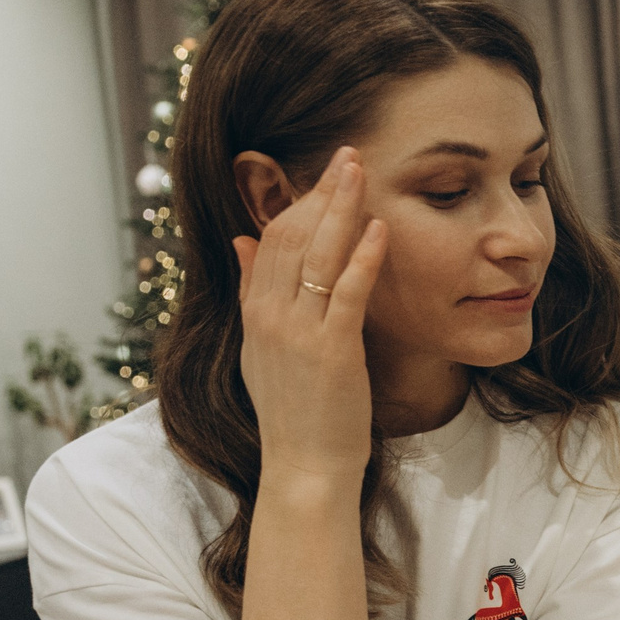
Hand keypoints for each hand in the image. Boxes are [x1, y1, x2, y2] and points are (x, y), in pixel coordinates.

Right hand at [234, 147, 388, 485]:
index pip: (272, 240)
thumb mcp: (260, 347)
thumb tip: (241, 240)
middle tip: (347, 154)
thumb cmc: (294, 412)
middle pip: (292, 236)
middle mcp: (269, 315)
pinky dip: (361, 257)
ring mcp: (297, 331)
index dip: (298, 201)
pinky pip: (346, 293)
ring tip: (359, 171)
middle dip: (320, 191)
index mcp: (255, 311)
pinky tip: (377, 228)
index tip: (324, 173)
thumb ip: (252, 291)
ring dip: (340, 208)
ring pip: (316, 255)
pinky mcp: (330, 350)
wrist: (302, 466)